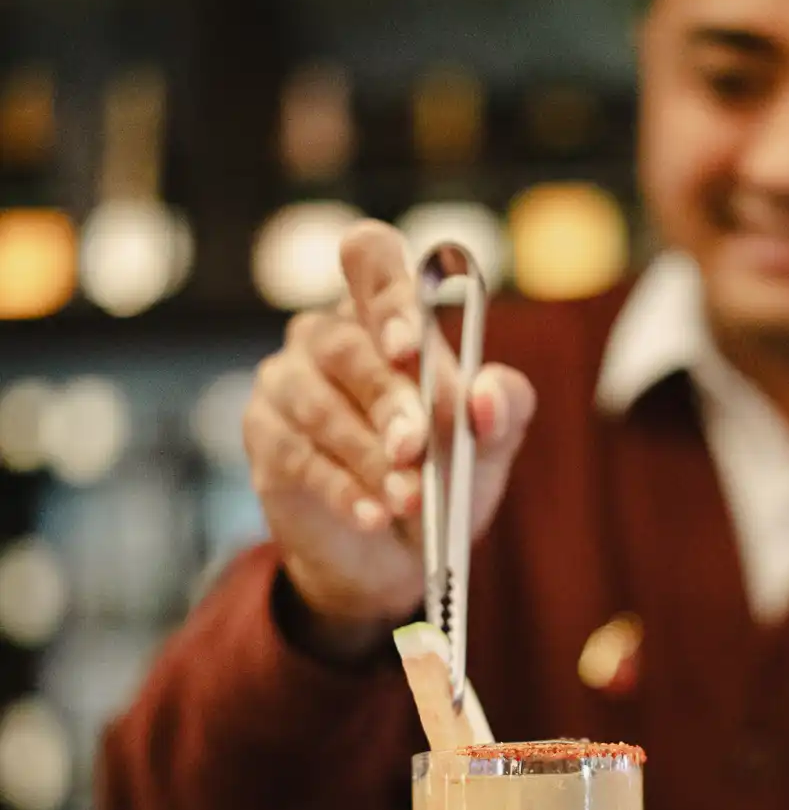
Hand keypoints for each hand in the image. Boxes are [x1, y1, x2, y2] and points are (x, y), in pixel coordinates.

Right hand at [243, 221, 535, 658]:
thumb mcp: (487, 444)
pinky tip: (373, 515)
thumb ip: (502, 410)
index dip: (386, 291)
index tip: (410, 343)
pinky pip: (298, 456)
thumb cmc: (443, 474)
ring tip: (409, 498)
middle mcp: (328, 334)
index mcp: (386, 312)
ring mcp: (287, 380)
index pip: (372, 258)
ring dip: (370, 456)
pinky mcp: (265, 434)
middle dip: (389, 401)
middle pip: (347, 346)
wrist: (395, 551)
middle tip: (416, 447)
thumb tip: (488, 395)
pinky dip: (343, 490)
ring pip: (320, 406)